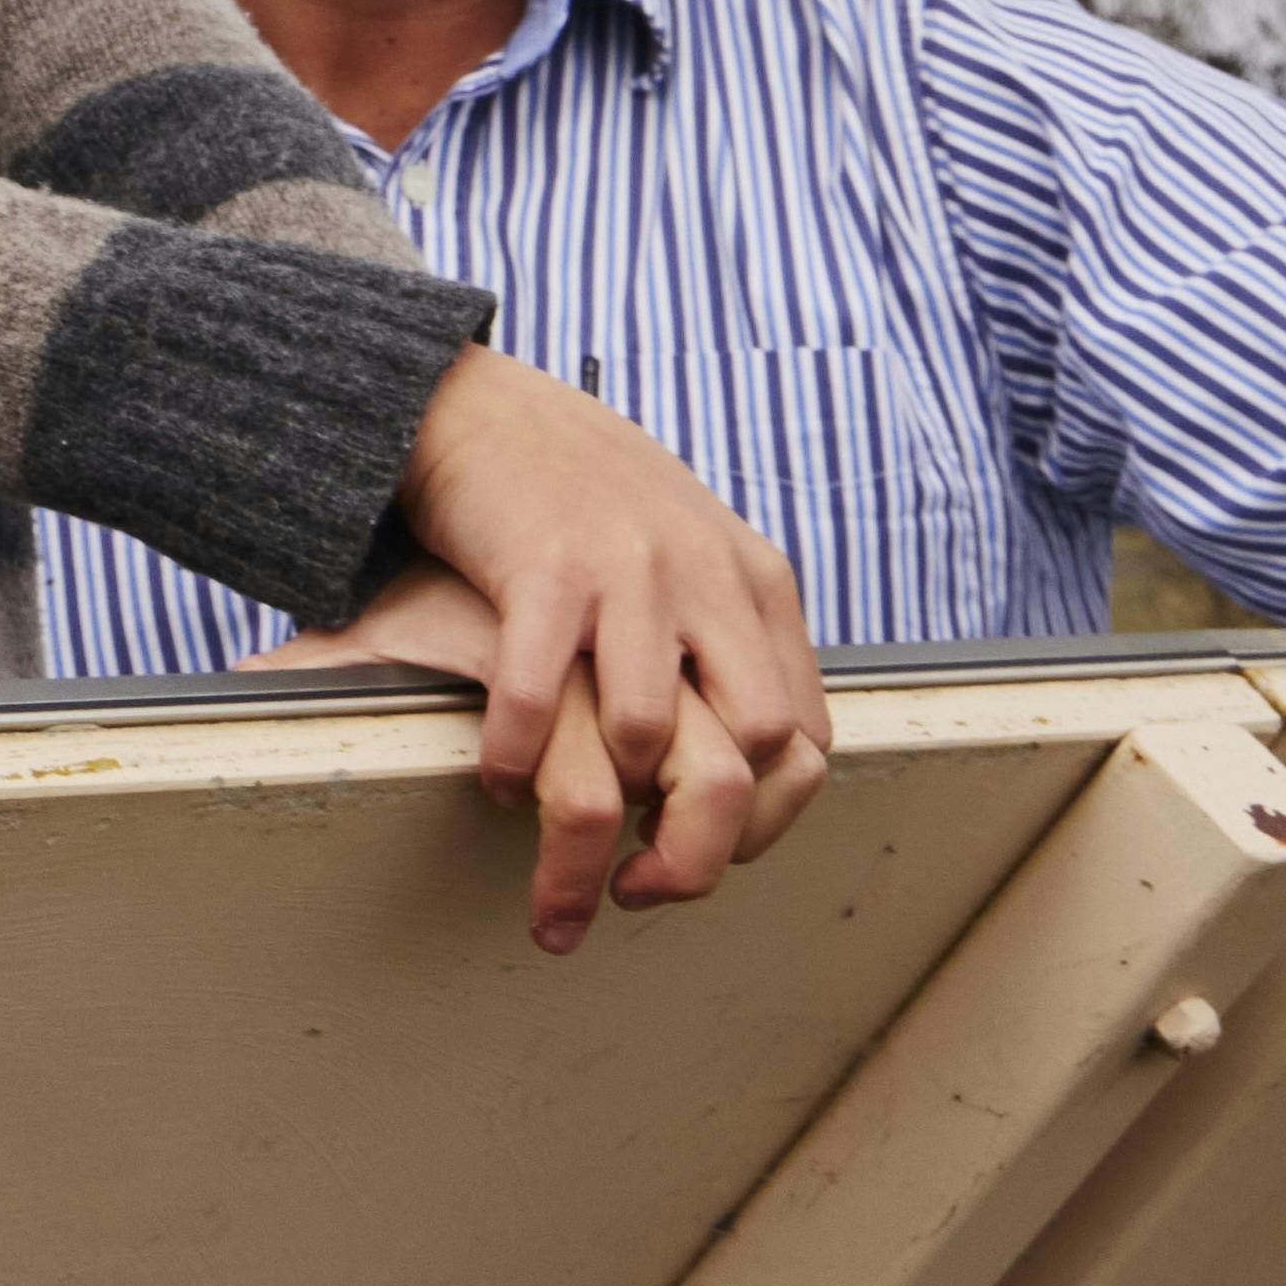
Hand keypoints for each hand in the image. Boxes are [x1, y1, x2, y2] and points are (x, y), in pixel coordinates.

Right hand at [262, 353, 825, 951]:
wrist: (478, 402)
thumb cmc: (580, 494)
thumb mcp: (690, 552)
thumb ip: (730, 637)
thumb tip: (752, 762)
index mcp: (754, 583)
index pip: (806, 740)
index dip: (765, 824)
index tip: (705, 859)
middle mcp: (707, 576)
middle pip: (749, 751)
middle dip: (698, 842)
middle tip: (638, 883)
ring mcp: (626, 569)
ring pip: (645, 732)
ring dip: (598, 801)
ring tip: (551, 821)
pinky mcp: (540, 565)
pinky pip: (535, 693)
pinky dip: (515, 755)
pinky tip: (495, 776)